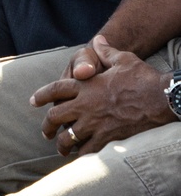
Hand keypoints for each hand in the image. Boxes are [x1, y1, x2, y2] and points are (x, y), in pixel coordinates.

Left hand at [30, 36, 176, 156]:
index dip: (41, 96)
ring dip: (63, 144)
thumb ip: (105, 51)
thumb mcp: (122, 59)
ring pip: (68, 138)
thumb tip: (98, 39)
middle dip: (48, 126)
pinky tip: (81, 155)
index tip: (33, 102)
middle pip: (56, 117)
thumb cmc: (143, 78)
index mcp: (85, 85)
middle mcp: (85, 105)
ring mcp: (95, 123)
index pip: (55, 90)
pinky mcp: (108, 138)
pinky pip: (88, 150)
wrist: (161, 99)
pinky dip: (82, 154)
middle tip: (46, 133)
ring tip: (62, 148)